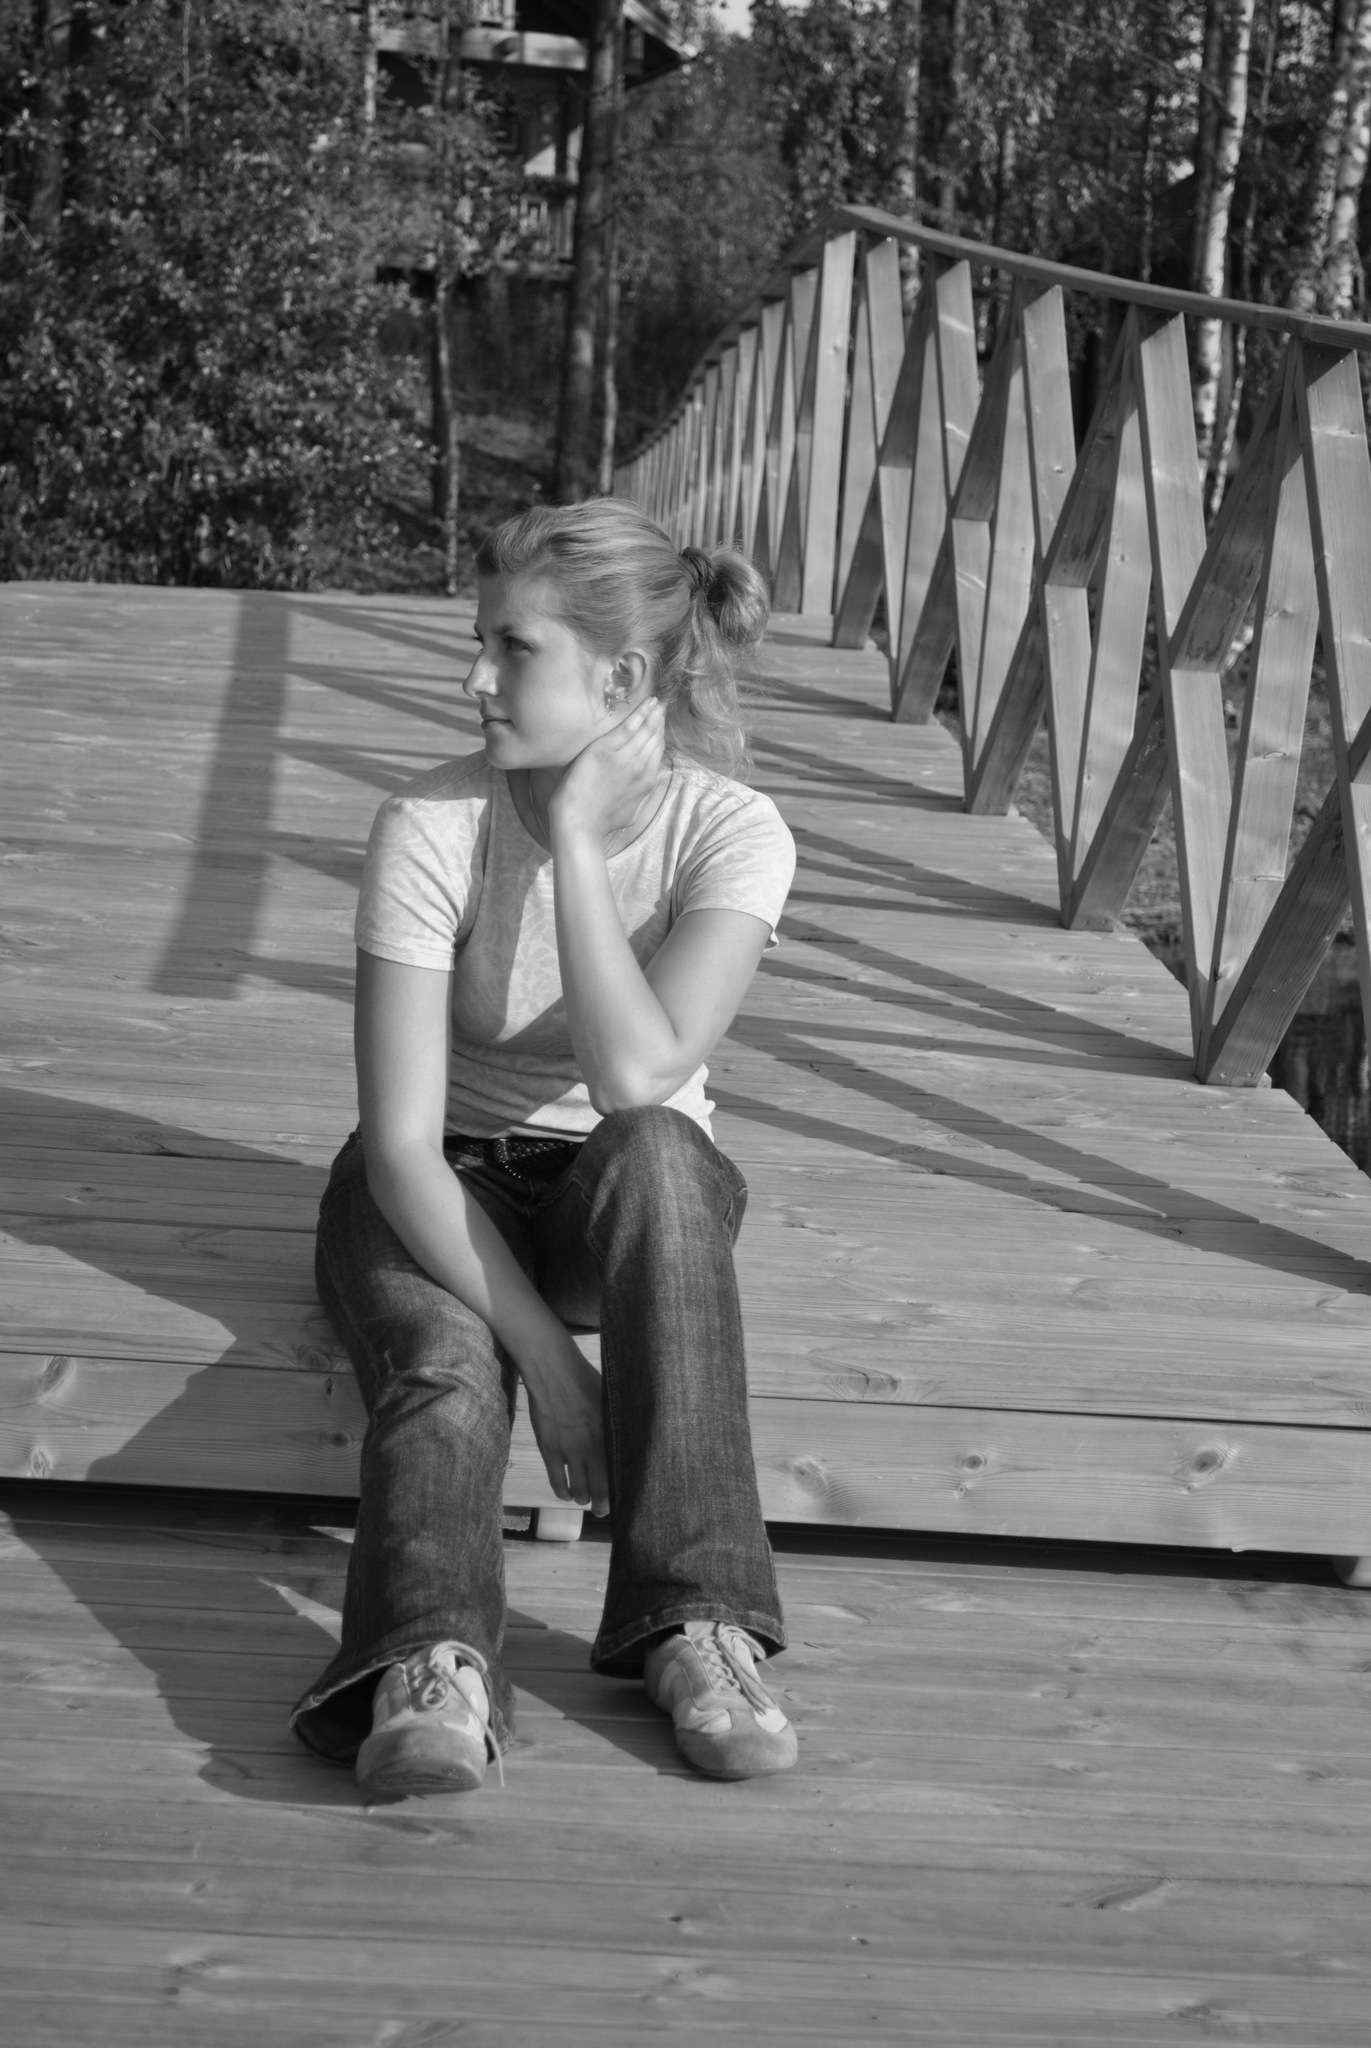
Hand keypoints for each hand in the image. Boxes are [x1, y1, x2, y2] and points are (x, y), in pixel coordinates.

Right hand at [521, 1339, 609, 1517]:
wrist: (553, 1372)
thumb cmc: (585, 1380)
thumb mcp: (609, 1399)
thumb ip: (617, 1420)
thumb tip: (630, 1431)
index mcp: (608, 1435)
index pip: (618, 1473)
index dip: (620, 1490)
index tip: (624, 1498)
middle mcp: (590, 1448)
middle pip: (599, 1489)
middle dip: (602, 1505)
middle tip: (602, 1509)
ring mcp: (568, 1451)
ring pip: (578, 1490)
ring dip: (582, 1498)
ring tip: (584, 1499)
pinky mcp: (549, 1450)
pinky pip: (556, 1481)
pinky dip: (563, 1492)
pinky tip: (566, 1494)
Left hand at [548, 696, 665, 844]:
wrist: (580, 822)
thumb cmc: (600, 822)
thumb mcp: (631, 813)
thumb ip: (641, 796)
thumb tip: (647, 786)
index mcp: (647, 782)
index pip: (657, 751)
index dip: (659, 735)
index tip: (659, 723)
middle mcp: (641, 768)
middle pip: (654, 739)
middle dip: (659, 721)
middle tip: (661, 705)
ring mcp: (625, 758)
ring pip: (646, 731)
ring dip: (653, 713)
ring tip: (656, 701)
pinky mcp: (606, 750)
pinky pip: (628, 728)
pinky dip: (640, 714)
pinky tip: (648, 703)